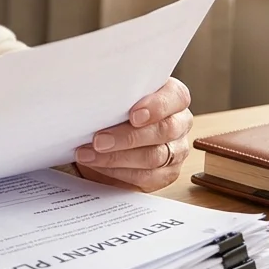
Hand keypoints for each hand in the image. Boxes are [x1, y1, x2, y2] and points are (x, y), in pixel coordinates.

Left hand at [74, 78, 192, 191]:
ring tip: (88, 154)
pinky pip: (145, 176)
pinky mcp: (165, 173)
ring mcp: (176, 151)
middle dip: (128, 137)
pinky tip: (97, 165)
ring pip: (154, 157)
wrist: (109, 137)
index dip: (156, 107)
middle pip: (164, 131)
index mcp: (174, 97)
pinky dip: (117, 171)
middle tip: (98, 140)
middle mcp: (179, 123)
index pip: (176, 97)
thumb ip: (116, 93)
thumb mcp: (118, 96)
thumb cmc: (116, 110)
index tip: (133, 115)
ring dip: (116, 157)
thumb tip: (92, 92)